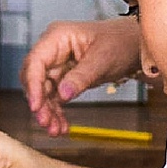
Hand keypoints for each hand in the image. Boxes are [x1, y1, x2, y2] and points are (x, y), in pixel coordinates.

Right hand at [22, 16, 143, 134]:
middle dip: (39, 102)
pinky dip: (57, 112)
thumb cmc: (120, 42)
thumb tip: (62, 95)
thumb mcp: (102, 60)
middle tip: (46, 123)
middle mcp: (52, 50)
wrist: (134, 46)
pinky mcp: (63, 78)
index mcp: (57, 37)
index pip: (35, 62)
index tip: (36, 106)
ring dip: (48, 111)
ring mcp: (57, 64)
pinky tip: (61, 126)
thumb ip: (81, 77)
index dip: (32, 85)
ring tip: (55, 130)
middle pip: (35, 78)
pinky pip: (55, 97)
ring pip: (43, 91)